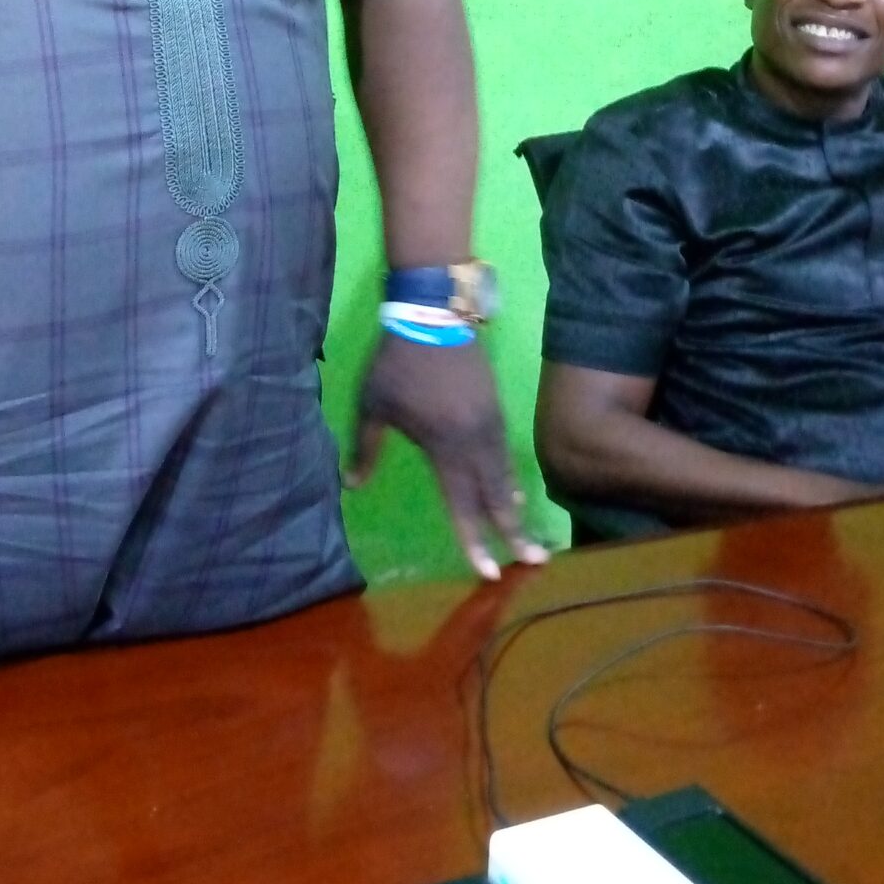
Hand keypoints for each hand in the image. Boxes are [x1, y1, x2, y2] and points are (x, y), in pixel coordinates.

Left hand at [346, 333, 547, 581]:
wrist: (433, 312)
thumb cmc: (398, 362)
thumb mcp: (373, 405)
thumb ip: (364, 447)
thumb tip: (350, 485)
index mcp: (445, 446)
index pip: (462, 504)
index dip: (474, 541)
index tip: (489, 572)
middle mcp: (475, 442)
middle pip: (497, 496)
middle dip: (515, 531)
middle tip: (534, 561)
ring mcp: (491, 424)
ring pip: (505, 475)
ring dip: (514, 506)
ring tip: (525, 534)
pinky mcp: (496, 409)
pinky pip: (506, 454)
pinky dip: (510, 477)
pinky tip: (512, 490)